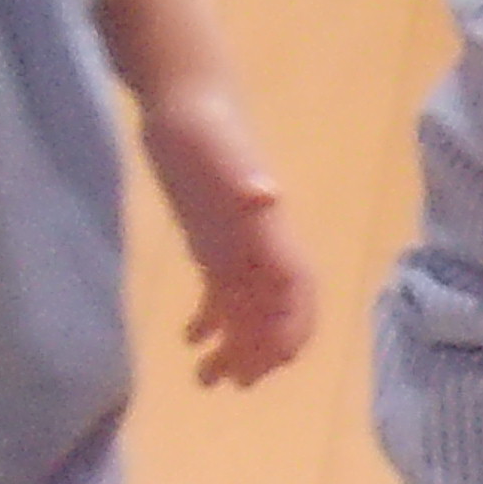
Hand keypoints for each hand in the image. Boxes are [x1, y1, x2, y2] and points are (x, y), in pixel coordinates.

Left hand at [146, 95, 318, 386]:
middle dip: (263, 350)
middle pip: (274, 310)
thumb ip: (244, 177)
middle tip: (235, 384)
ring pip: (247, 310)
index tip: (277, 363)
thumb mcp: (221, 153)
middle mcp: (261, 247)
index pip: (297, 291)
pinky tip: (189, 341)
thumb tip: (266, 195)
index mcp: (272, 232)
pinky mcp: (212, 241)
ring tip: (207, 380)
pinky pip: (219, 293)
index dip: (293, 327)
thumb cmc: (203, 127)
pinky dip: (209, 321)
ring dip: (236, 347)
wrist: (186, 100)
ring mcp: (237, 246)